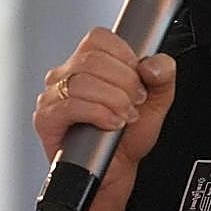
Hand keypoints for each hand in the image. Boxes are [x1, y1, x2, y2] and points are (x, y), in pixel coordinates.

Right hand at [34, 27, 176, 210]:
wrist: (118, 172)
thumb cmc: (129, 136)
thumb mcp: (157, 101)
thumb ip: (164, 75)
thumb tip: (152, 65)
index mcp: (88, 63)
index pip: (98, 38)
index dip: (124, 56)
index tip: (138, 77)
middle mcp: (66, 75)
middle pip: (92, 59)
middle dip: (123, 82)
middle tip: (135, 102)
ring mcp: (53, 96)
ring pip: (81, 81)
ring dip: (113, 100)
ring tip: (124, 116)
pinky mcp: (46, 119)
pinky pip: (69, 105)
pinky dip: (98, 113)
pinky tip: (111, 124)